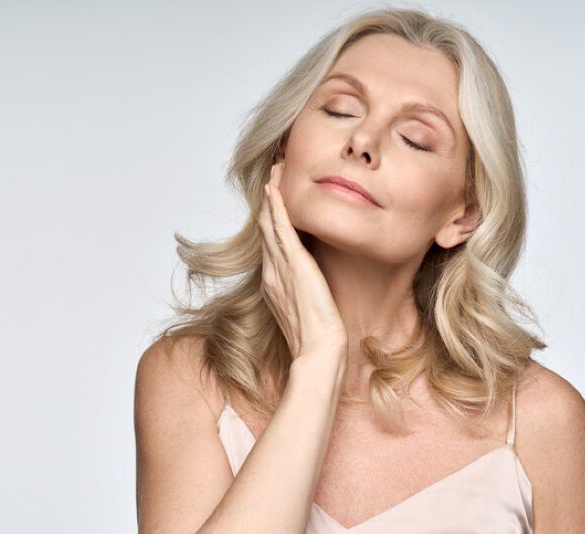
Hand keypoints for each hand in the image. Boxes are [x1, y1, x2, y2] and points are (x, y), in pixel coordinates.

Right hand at [258, 163, 347, 361]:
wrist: (318, 350)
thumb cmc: (316, 337)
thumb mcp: (306, 309)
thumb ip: (303, 294)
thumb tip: (311, 285)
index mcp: (273, 283)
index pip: (270, 244)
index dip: (271, 220)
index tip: (275, 200)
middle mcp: (271, 272)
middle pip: (265, 228)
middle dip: (269, 202)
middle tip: (272, 175)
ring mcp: (280, 267)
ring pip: (271, 223)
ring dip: (272, 196)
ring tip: (274, 172)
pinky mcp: (294, 264)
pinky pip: (281, 228)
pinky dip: (277, 207)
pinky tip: (275, 189)